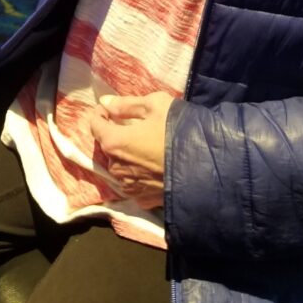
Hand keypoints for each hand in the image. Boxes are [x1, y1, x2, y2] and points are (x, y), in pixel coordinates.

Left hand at [89, 92, 174, 209]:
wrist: (206, 164)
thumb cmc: (178, 128)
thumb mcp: (154, 105)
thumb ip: (125, 104)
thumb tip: (105, 103)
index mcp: (115, 142)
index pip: (95, 125)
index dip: (100, 114)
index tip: (109, 109)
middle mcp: (116, 167)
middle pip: (107, 147)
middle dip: (114, 134)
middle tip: (131, 125)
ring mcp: (129, 187)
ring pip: (119, 166)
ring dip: (125, 155)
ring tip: (143, 146)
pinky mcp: (143, 199)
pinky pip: (133, 183)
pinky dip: (136, 173)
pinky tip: (151, 166)